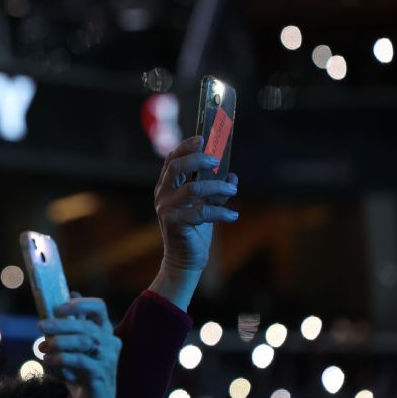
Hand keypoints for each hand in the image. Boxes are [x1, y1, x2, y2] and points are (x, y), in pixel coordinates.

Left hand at [40, 296, 119, 397]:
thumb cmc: (80, 374)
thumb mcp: (71, 349)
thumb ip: (66, 328)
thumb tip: (54, 303)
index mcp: (104, 332)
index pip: (98, 307)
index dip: (80, 303)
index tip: (58, 306)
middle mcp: (110, 343)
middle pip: (86, 325)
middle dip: (60, 324)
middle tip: (39, 326)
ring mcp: (108, 359)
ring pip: (83, 342)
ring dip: (58, 342)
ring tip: (41, 347)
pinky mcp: (101, 375)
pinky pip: (80, 362)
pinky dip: (61, 359)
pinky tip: (47, 361)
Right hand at [155, 136, 238, 276]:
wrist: (185, 259)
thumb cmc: (195, 230)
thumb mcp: (206, 205)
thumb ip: (216, 191)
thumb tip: (233, 177)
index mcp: (167, 187)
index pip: (172, 160)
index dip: (186, 146)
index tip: (203, 138)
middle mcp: (163, 195)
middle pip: (176, 168)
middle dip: (198, 159)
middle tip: (216, 160)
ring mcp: (167, 209)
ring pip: (192, 189)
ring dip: (217, 187)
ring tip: (232, 191)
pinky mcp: (176, 224)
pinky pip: (202, 212)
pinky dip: (221, 213)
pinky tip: (233, 216)